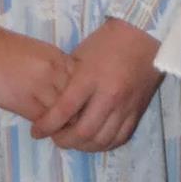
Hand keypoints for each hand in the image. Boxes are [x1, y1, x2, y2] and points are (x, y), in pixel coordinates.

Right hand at [0, 28, 75, 124]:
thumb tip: (56, 91)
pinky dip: (44, 129)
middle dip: (75, 114)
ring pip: (64, 115)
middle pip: (79, 102)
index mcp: (58, 58)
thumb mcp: (34, 52)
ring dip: (60, 125)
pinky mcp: (26, 102)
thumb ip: (50, 70)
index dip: (79, 98)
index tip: (72, 107)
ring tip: (53, 130)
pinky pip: (45, 122)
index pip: (83, 85)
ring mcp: (43, 87)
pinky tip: (38, 130)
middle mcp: (56, 72)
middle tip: (66, 123)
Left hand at [31, 18, 161, 152]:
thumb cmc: (106, 42)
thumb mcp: (79, 57)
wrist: (144, 35)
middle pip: (84, 132)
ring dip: (84, 146)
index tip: (36, 132)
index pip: (63, 111)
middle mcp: (109, 96)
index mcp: (89, 78)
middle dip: (65, 141)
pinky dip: (104, 144)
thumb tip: (51, 104)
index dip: (46, 126)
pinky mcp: (138, 111)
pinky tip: (93, 141)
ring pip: (102, 140)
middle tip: (55, 138)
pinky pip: (120, 137)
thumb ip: (67, 82)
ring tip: (73, 141)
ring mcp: (125, 106)